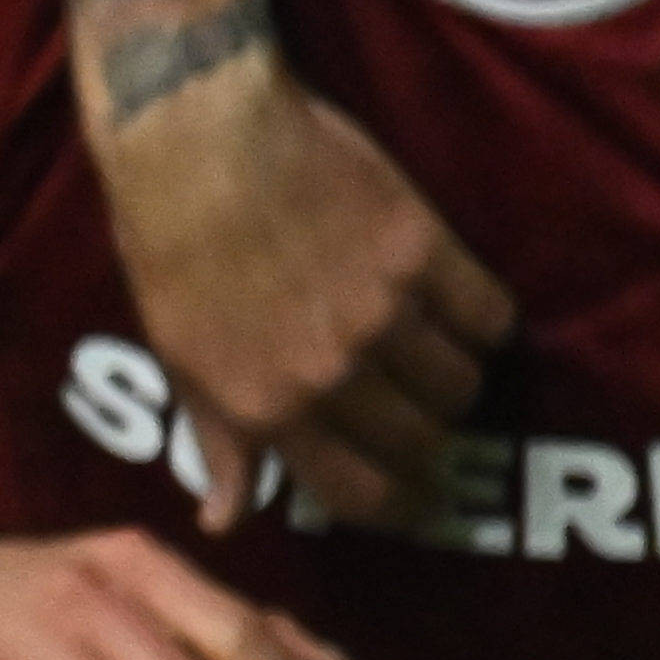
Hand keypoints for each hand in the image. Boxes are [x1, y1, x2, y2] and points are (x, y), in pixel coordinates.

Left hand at [79, 61, 507, 527]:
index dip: (398, 505)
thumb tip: (225, 521)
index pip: (361, 493)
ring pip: (463, 383)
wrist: (198, 138)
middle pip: (424, 440)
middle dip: (429, 441)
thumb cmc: (171, 247)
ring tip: (431, 355)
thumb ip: (218, 444)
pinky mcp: (422, 249)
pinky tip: (458, 305)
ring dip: (454, 378)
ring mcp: (381, 311)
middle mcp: (330, 372)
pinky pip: (489, 314)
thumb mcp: (177, 357)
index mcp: (265, 406)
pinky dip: (483, 318)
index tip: (417, 499)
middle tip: (425, 419)